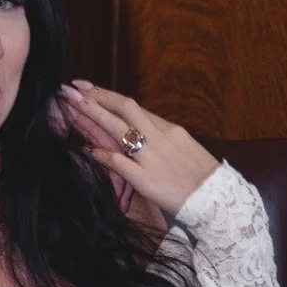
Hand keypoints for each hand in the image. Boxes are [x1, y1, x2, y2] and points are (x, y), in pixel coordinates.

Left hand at [53, 83, 217, 225]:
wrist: (217, 200)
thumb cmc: (202, 177)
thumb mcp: (185, 148)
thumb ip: (161, 137)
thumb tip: (139, 130)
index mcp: (169, 129)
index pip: (133, 107)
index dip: (106, 95)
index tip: (86, 86)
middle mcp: (159, 138)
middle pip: (123, 109)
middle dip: (95, 98)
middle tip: (70, 90)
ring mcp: (152, 157)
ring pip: (118, 129)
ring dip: (92, 116)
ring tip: (70, 107)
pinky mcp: (146, 179)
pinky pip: (118, 162)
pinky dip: (100, 154)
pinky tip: (84, 148)